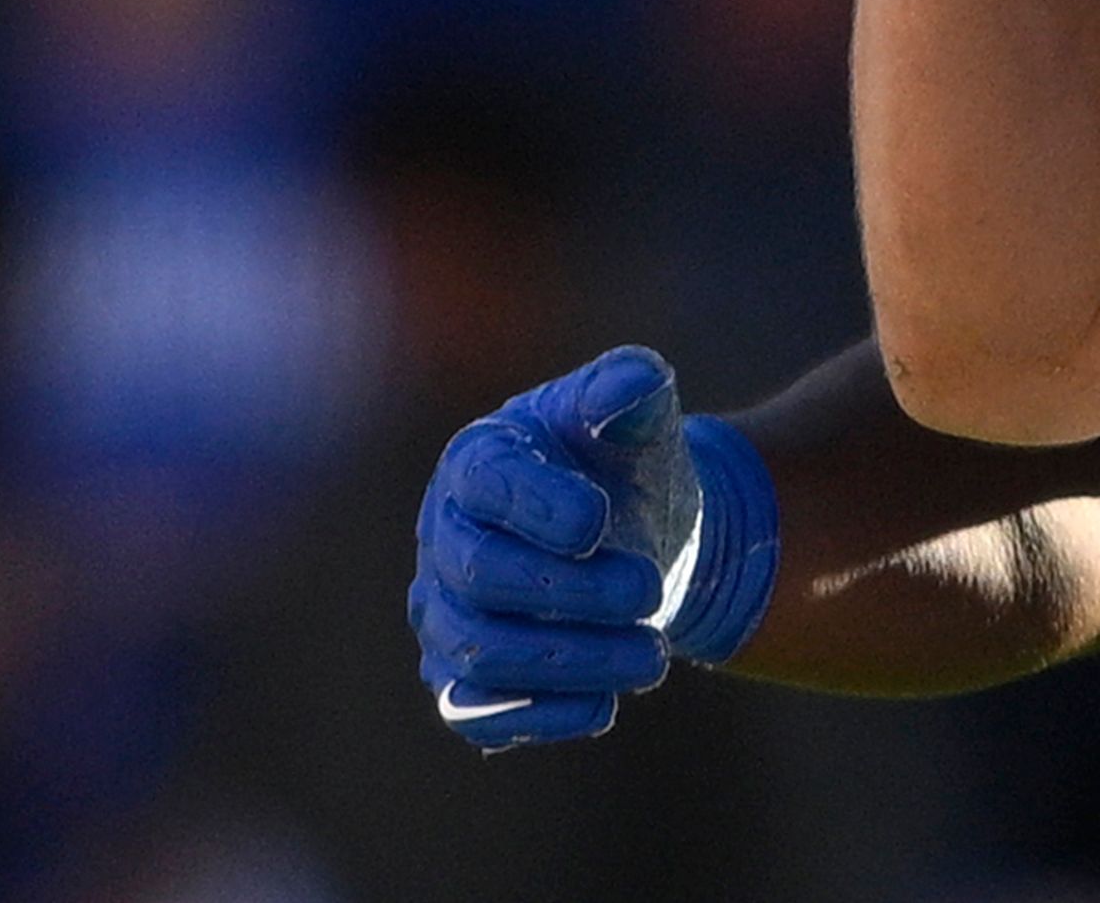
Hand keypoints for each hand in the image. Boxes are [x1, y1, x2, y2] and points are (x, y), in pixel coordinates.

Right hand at [411, 346, 781, 750]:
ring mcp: (446, 613)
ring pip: (479, 655)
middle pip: (482, 579)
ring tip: (653, 657)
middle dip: (570, 593)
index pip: (488, 486)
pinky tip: (605, 707)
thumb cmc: (622, 462)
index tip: (602, 519)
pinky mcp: (463, 678)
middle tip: (649, 590)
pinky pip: (476, 713)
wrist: (635, 534)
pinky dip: (537, 715)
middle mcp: (445, 538)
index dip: (540, 507)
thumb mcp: (638, 414)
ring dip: (569, 663)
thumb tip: (633, 384)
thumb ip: (631, 390)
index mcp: (479, 462)